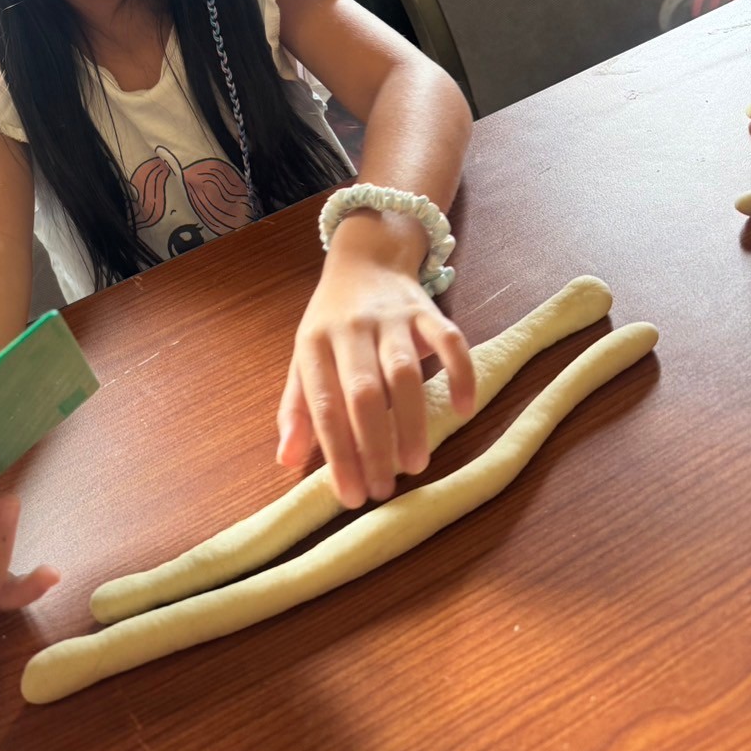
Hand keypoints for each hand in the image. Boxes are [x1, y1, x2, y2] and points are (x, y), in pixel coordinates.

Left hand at [276, 246, 474, 509]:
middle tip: (384, 488)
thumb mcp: (304, 357)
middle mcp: (351, 329)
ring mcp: (391, 317)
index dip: (337, 452)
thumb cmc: (332, 320)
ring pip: (403, 372)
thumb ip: (298, 408)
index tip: (350, 495)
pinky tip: (464, 409)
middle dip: (373, 445)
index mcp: (314, 344)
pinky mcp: (426, 308)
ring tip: (415, 464)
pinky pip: (448, 340)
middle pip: (363, 393)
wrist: (365, 256)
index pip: (323, 405)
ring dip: (411, 421)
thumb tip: (286, 460)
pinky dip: (459, 373)